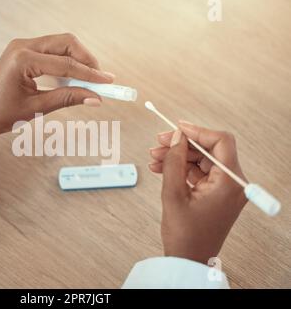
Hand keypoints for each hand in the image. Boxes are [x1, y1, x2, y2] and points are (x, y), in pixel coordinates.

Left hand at [0, 33, 113, 145]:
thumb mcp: (36, 108)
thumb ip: (67, 99)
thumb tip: (95, 98)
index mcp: (23, 58)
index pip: (66, 64)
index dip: (90, 74)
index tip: (108, 83)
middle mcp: (22, 46)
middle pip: (66, 43)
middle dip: (86, 60)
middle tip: (101, 80)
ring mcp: (21, 47)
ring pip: (60, 45)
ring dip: (77, 60)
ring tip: (90, 80)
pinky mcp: (22, 52)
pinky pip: (51, 51)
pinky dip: (65, 62)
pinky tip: (72, 78)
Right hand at [148, 121, 247, 263]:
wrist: (187, 260)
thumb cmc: (185, 235)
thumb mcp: (173, 194)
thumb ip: (174, 161)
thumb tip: (176, 137)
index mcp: (230, 183)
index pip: (220, 142)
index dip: (197, 131)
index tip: (177, 128)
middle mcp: (232, 184)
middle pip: (209, 150)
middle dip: (182, 145)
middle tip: (159, 143)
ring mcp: (224, 189)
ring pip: (201, 160)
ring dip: (178, 157)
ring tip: (155, 158)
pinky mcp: (215, 194)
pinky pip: (199, 173)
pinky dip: (180, 169)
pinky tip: (162, 168)